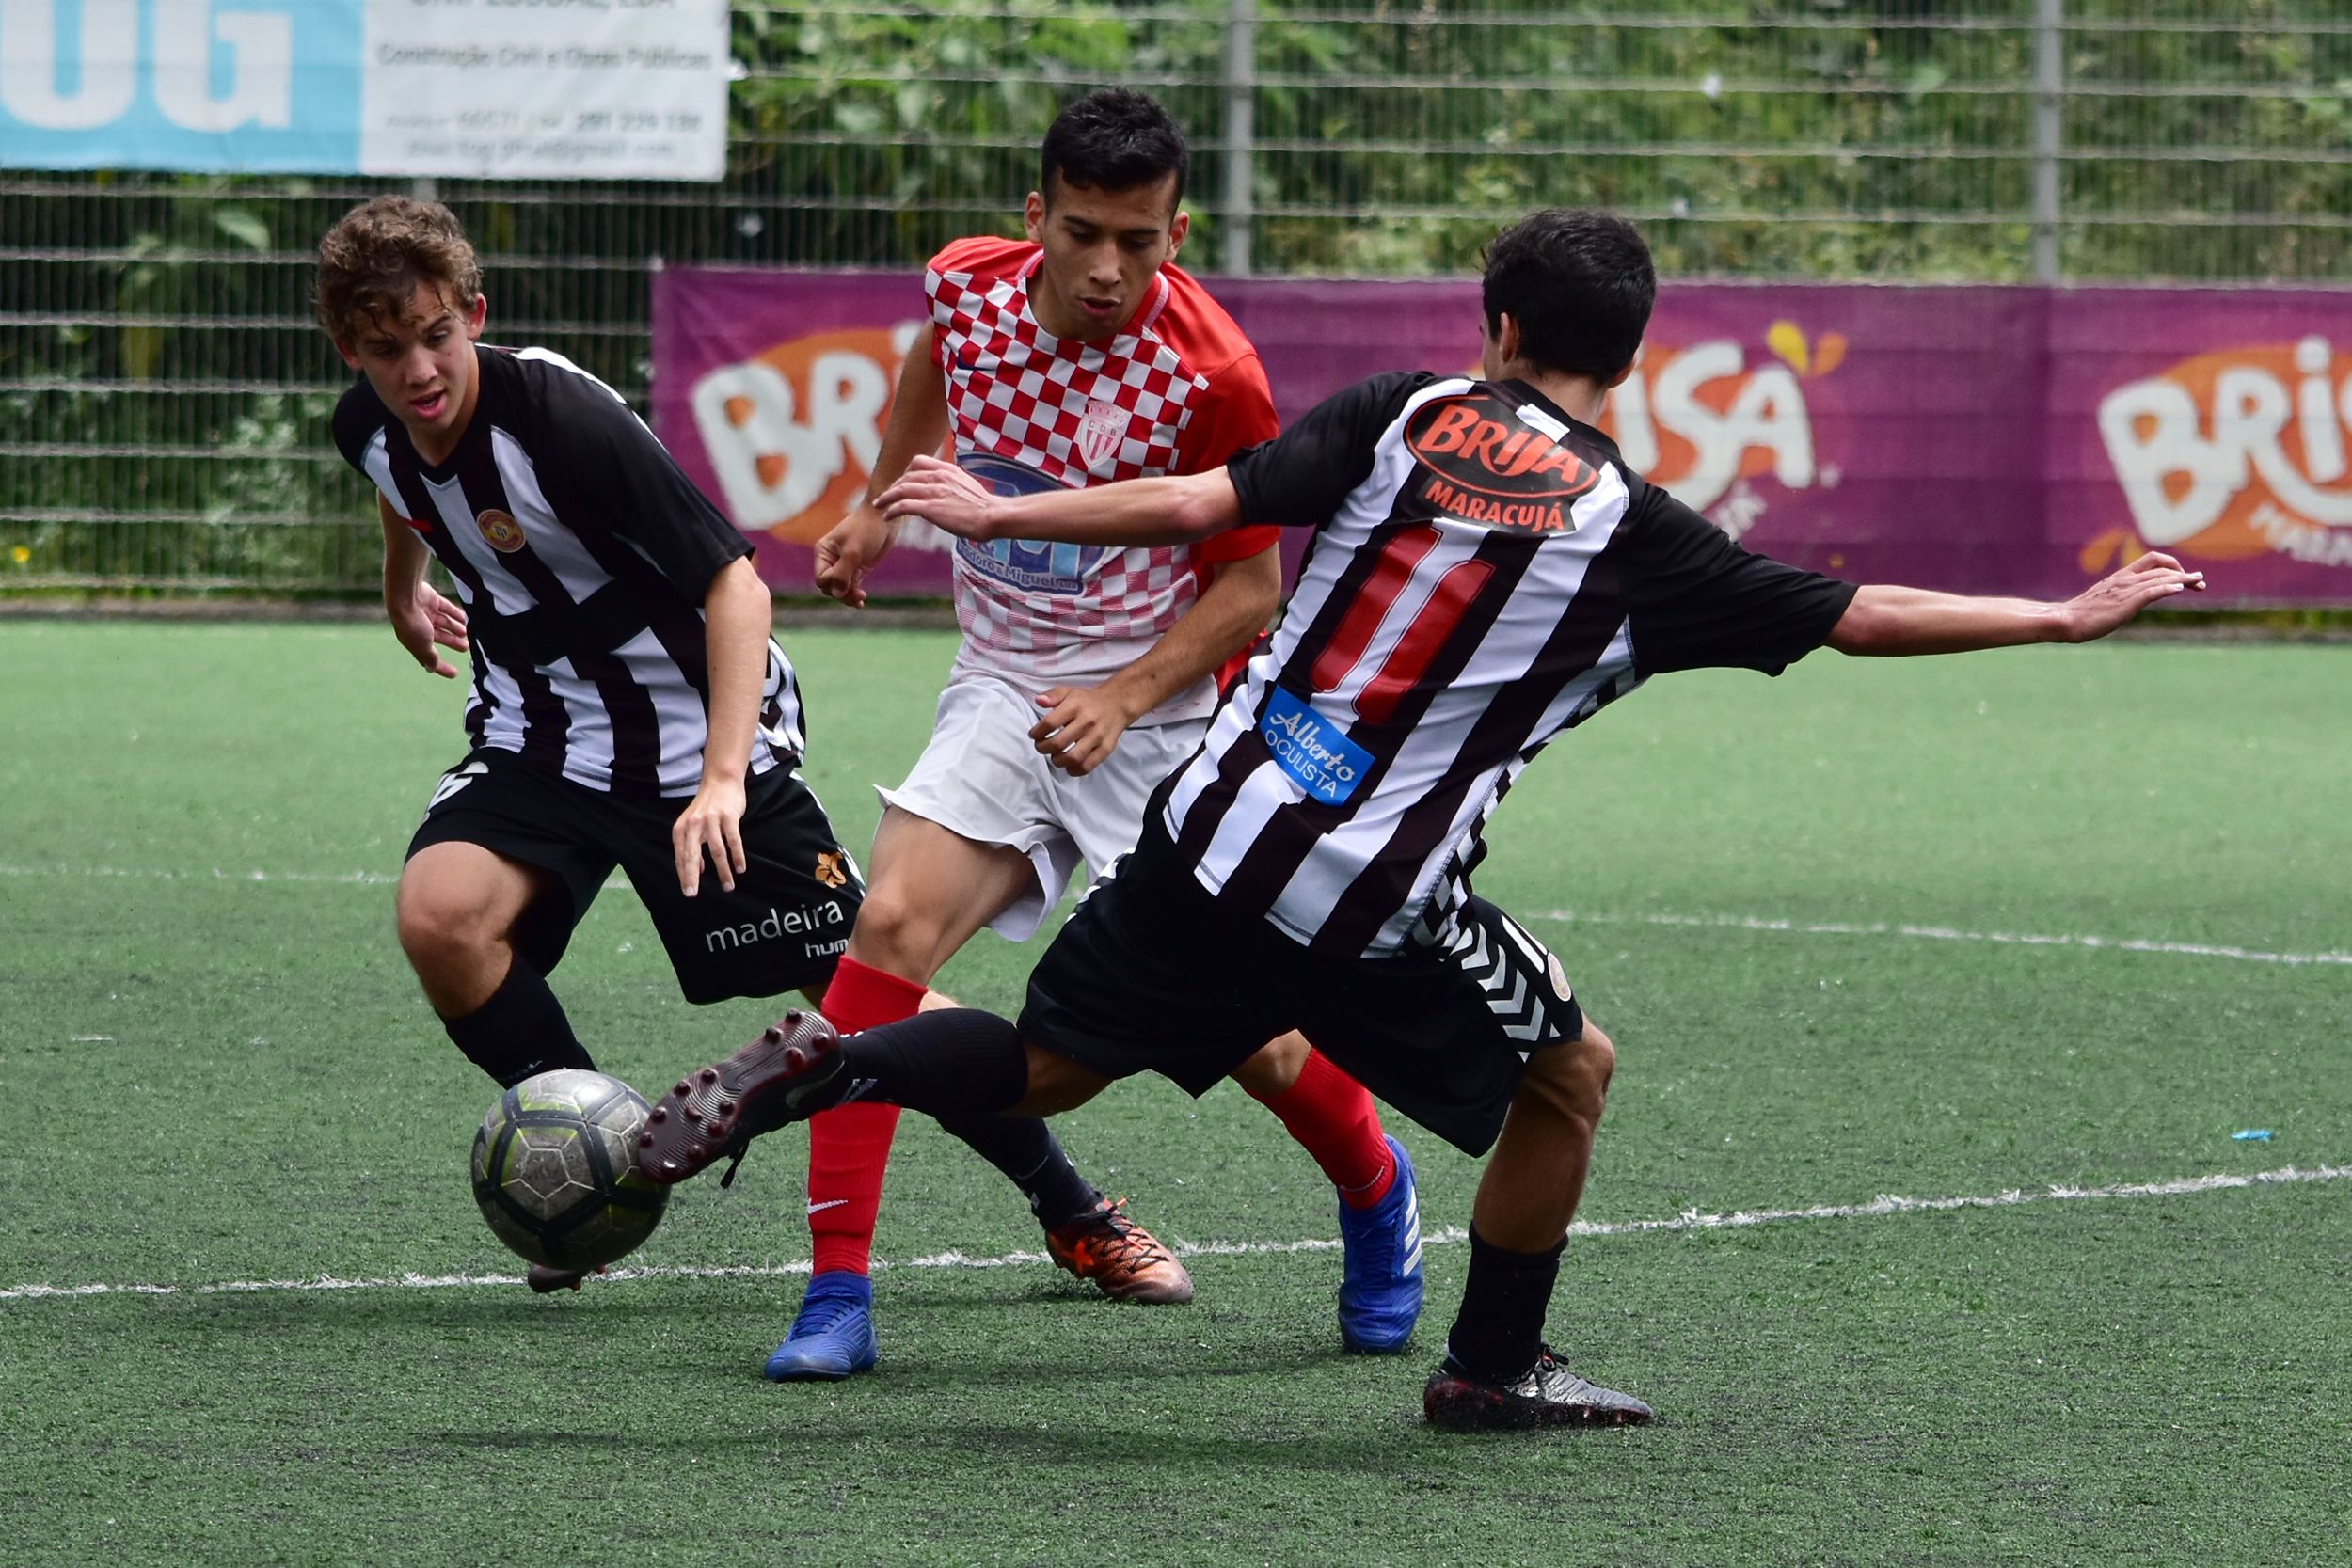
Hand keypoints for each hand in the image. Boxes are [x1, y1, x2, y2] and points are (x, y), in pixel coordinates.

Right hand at [388, 579, 467, 677]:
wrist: (406, 597)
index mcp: (413, 640)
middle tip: (465, 647)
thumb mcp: (422, 645)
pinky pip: (446, 608)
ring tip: (466, 633)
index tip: (454, 674)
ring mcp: (424, 613)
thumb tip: (432, 668)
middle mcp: (418, 627)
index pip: (429, 657)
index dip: (441, 666)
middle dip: (452, 642)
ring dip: (455, 628)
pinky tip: (464, 618)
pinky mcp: (430, 600)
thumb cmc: (412, 623)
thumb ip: (429, 657)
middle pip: (439, 637)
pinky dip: (455, 613)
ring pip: (443, 622)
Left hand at [672, 775, 748, 896]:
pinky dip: (737, 856)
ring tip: (728, 886)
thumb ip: (692, 846)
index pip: (681, 856)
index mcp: (682, 828)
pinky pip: (733, 841)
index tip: (689, 892)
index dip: (684, 875)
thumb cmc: (707, 807)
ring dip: (723, 871)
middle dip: (692, 877)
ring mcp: (711, 820)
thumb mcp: (693, 825)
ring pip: (716, 851)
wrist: (721, 781)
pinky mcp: (729, 816)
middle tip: (693, 894)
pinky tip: (740, 868)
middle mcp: (694, 824)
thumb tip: (698, 870)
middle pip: (692, 855)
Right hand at [814, 508, 893, 607]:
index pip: (822, 579)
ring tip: (860, 599)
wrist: (884, 517)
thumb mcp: (853, 551)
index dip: (833, 584)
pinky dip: (855, 594)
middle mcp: (831, 560)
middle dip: (842, 593)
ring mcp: (845, 565)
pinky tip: (861, 600)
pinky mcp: (858, 568)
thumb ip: (843, 573)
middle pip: (830, 587)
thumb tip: (836, 594)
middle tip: (859, 595)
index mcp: (824, 553)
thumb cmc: (866, 529)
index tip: (850, 579)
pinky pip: (852, 586)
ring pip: (841, 589)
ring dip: (849, 596)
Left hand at [876, 455, 999, 540]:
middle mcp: (938, 476)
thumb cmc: (985, 507)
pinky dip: (891, 510)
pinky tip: (887, 517)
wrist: (992, 515)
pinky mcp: (930, 508)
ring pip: (900, 489)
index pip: (918, 461)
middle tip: (886, 497)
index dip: (905, 472)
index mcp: (947, 469)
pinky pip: (903, 506)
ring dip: (887, 498)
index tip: (901, 482)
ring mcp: (933, 491)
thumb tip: (947, 493)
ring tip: (879, 505)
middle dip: (893, 487)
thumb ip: (953, 485)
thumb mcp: (967, 486)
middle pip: (906, 476)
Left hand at [1030, 684, 1140, 775]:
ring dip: (1057, 761)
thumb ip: (1052, 696)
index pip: (1049, 724)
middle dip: (1043, 748)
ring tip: (1054, 756)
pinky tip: (1068, 766)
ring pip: (1072, 758)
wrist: (1117, 704)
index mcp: (1075, 705)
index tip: (1034, 735)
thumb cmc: (1088, 701)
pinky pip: (1088, 766)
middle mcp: (1087, 721)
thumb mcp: (1069, 692)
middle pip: (1058, 743)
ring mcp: (1097, 736)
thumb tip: (1039, 701)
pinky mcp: (1106, 748)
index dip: (1037, 733)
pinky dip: (1074, 770)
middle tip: (1041, 747)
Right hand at [2062, 551, 2205, 641]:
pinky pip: (2151, 591)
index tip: (2184, 577)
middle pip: (2162, 568)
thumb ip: (2116, 598)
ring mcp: (2125, 591)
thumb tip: (2123, 604)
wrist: (2064, 621)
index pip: (2152, 561)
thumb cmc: (2079, 615)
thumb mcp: (2102, 601)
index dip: (2172, 564)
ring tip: (2199, 583)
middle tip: (2200, 582)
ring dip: (2184, 579)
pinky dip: (2168, 588)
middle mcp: (2125, 580)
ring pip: (2161, 578)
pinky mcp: (2125, 603)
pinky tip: (2180, 589)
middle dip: (2184, 573)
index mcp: (2120, 577)